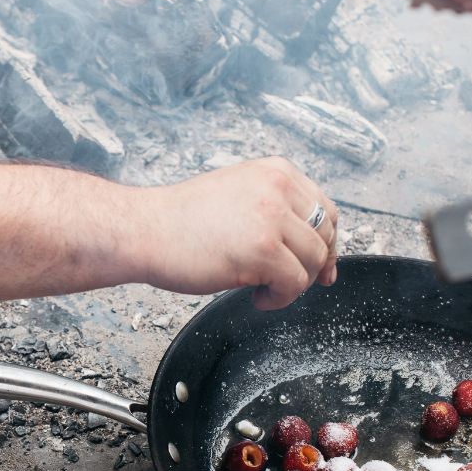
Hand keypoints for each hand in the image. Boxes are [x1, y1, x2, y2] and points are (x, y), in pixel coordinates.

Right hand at [136, 157, 338, 308]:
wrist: (144, 230)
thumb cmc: (182, 221)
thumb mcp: (239, 195)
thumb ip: (275, 209)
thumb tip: (315, 248)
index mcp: (276, 171)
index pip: (325, 210)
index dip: (327, 244)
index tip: (319, 268)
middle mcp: (279, 188)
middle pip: (325, 236)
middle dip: (313, 267)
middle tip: (287, 284)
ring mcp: (271, 218)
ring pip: (313, 262)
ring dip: (294, 285)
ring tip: (264, 289)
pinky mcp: (262, 250)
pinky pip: (294, 284)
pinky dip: (280, 299)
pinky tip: (257, 297)